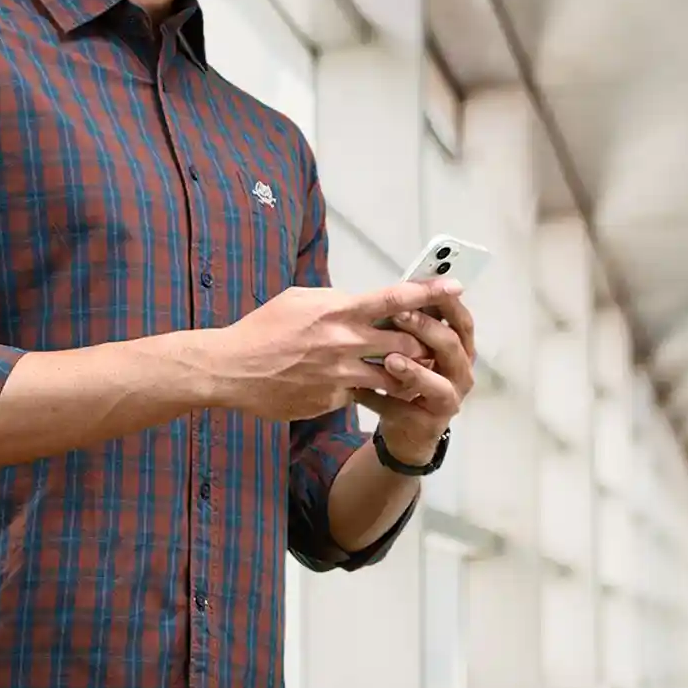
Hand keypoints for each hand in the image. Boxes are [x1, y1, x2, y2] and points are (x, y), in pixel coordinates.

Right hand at [208, 278, 468, 421]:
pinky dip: (365, 390)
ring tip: (409, 368)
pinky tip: (359, 388)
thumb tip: (357, 301)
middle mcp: (345, 342)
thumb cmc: (263, 329)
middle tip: (431, 340)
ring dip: (404, 371)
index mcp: (338, 310)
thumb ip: (334, 300)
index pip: (395, 298)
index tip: (455, 287)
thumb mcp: (299, 300)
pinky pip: (361, 395)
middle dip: (423, 341)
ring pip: (393, 375)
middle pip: (406, 341)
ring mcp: (340, 375)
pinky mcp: (332, 400)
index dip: (430, 293)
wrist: (232, 369)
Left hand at [353, 291, 475, 466]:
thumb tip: (397, 288)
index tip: (428, 285)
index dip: (447, 303)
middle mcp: (461, 372)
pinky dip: (384, 400)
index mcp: (460, 348)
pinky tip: (360, 391)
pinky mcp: (430, 424)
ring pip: (438, 384)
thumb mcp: (413, 346)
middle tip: (399, 315)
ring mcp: (449, 400)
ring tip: (390, 360)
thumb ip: (411, 324)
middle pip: (452, 346)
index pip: (461, 320)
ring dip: (414, 370)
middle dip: (426, 329)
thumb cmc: (410, 377)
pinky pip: (407, 410)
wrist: (406, 427)